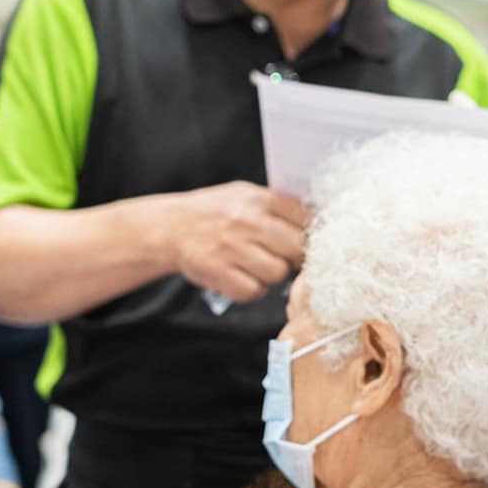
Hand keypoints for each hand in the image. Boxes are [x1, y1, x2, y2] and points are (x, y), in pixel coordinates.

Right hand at [168, 181, 309, 302]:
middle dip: (294, 257)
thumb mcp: (245, 197)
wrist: (170, 227)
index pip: (305, 217)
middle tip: (283, 257)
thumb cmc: (214, 213)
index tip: (304, 241)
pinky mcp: (217, 271)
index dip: (310, 234)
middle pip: (297, 248)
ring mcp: (231, 247)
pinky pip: (254, 291)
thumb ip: (278, 208)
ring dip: (273, 275)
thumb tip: (317, 223)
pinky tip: (244, 278)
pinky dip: (253, 290)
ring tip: (259, 267)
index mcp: (258, 198)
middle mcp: (246, 221)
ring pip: (278, 273)